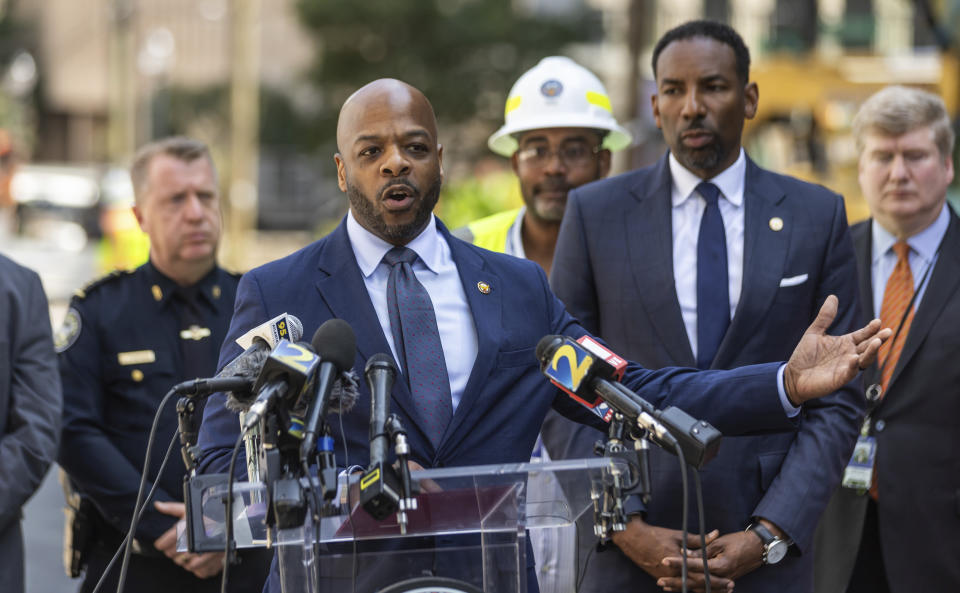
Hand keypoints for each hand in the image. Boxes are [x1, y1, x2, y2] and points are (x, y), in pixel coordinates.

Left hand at [153, 501, 223, 578]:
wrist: (231, 518)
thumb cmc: (209, 513)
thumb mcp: (189, 508)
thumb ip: (172, 508)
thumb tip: (158, 505)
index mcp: (188, 527)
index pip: (165, 543)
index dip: (162, 544)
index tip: (163, 544)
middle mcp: (198, 540)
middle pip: (174, 555)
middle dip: (173, 552)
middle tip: (177, 547)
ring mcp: (208, 552)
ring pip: (186, 565)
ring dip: (185, 561)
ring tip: (188, 553)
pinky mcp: (217, 560)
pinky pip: (201, 571)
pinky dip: (199, 568)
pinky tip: (199, 559)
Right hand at [611, 516, 727, 588]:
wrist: (633, 539)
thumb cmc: (656, 535)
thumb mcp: (679, 535)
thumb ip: (699, 539)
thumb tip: (715, 534)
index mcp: (680, 563)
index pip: (703, 575)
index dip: (717, 580)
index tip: (730, 582)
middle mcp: (674, 573)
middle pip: (698, 584)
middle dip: (714, 587)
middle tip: (729, 588)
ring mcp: (667, 578)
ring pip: (688, 588)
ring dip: (703, 589)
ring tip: (716, 590)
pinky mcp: (660, 577)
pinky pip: (678, 586)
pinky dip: (688, 588)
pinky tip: (697, 589)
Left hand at [660, 530, 761, 591]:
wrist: (759, 548)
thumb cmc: (740, 541)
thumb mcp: (720, 542)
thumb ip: (702, 548)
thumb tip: (684, 552)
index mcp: (721, 565)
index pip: (695, 565)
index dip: (679, 563)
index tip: (664, 560)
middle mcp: (722, 576)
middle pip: (695, 581)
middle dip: (677, 582)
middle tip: (660, 581)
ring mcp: (724, 581)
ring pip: (700, 588)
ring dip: (683, 588)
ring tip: (667, 587)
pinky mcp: (725, 581)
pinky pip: (708, 589)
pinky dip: (695, 589)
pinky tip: (684, 589)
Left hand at [783, 295, 890, 404]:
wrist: (793, 375)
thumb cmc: (805, 355)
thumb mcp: (815, 332)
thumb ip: (825, 317)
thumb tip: (833, 296)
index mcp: (845, 343)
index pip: (862, 334)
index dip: (870, 329)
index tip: (878, 321)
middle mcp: (849, 354)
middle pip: (868, 346)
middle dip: (878, 339)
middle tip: (887, 331)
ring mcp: (846, 367)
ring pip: (864, 359)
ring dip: (871, 352)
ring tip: (876, 342)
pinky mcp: (840, 378)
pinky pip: (850, 372)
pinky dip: (853, 366)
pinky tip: (854, 358)